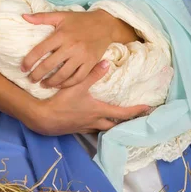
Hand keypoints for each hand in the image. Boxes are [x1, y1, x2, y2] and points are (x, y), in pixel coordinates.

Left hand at [21, 9, 137, 88]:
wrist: (105, 25)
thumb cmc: (80, 20)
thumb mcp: (61, 15)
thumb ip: (42, 17)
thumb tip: (24, 17)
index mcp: (61, 35)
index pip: (40, 50)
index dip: (29, 61)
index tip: (23, 68)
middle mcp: (71, 46)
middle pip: (49, 65)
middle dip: (37, 75)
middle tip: (31, 79)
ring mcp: (82, 56)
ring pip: (63, 75)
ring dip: (51, 82)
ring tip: (43, 84)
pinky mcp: (91, 63)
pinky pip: (78, 78)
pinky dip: (67, 84)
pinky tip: (59, 85)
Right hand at [30, 61, 149, 135]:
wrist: (43, 119)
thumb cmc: (61, 102)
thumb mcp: (78, 86)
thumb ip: (92, 74)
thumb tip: (106, 63)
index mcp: (98, 111)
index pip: (122, 113)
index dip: (135, 111)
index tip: (147, 109)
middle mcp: (94, 121)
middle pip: (115, 125)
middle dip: (125, 122)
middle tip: (133, 117)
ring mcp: (85, 127)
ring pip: (103, 128)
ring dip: (111, 125)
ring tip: (115, 119)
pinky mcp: (75, 129)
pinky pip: (91, 128)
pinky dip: (97, 124)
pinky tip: (93, 119)